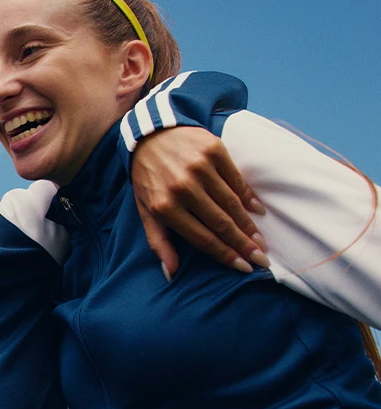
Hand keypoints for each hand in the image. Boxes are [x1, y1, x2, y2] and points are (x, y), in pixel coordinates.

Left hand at [131, 126, 268, 278]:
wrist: (149, 134)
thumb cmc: (148, 177)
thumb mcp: (145, 209)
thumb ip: (158, 241)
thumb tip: (170, 273)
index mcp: (165, 206)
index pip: (202, 237)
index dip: (226, 254)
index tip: (244, 267)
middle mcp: (182, 187)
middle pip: (221, 223)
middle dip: (244, 244)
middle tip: (262, 259)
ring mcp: (199, 168)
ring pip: (231, 203)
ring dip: (249, 225)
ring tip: (261, 241)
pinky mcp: (213, 150)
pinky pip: (236, 179)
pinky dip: (248, 196)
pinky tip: (257, 211)